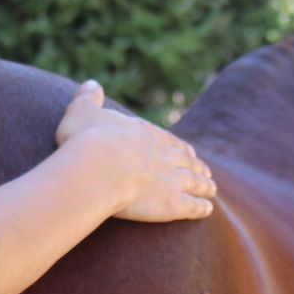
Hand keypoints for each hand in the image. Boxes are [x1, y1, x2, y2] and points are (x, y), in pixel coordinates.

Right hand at [55, 80, 216, 222]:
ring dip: (204, 185)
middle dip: (195, 165)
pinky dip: (202, 207)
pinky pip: (192, 206)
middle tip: (205, 170)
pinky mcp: (172, 203)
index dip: (176, 145)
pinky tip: (208, 209)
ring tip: (212, 189)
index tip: (187, 150)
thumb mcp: (81, 112)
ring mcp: (170, 179)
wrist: (96, 169)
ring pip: (194, 181)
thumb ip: (88, 98)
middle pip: (184, 160)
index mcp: (143, 134)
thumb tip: (91, 83)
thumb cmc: (85, 141)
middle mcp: (162, 154)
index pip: (165, 139)